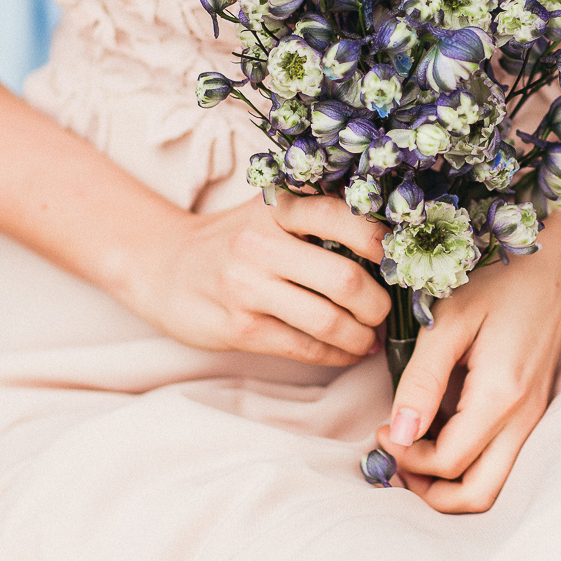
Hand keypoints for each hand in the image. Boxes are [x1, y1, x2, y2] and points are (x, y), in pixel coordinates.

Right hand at [131, 193, 390, 366]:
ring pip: (328, 320)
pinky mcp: (240, 328)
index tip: (396, 258)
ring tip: (368, 335)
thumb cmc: (232, 238)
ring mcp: (248, 288)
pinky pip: (305, 348)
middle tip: (385, 308)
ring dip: (361, 335)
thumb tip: (390, 236)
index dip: (378, 239)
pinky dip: (336, 354)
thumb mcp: (267, 211)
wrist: (163, 268)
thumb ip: (316, 213)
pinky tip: (345, 350)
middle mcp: (260, 243)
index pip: (339, 215)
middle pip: (344, 278)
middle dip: (377, 302)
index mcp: (275, 207)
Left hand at [376, 233, 560, 512]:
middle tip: (393, 460)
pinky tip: (437, 435)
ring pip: (493, 485)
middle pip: (477, 495)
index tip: (379, 431)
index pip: (449, 462)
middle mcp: (525, 419)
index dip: (406, 458)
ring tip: (411, 455)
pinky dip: (467, 465)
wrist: (556, 261)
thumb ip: (421, 380)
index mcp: (502, 396)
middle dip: (427, 491)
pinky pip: (501, 461)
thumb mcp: (448, 320)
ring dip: (448, 484)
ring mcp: (534, 419)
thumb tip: (398, 436)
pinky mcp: (533, 412)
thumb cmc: (497, 280)